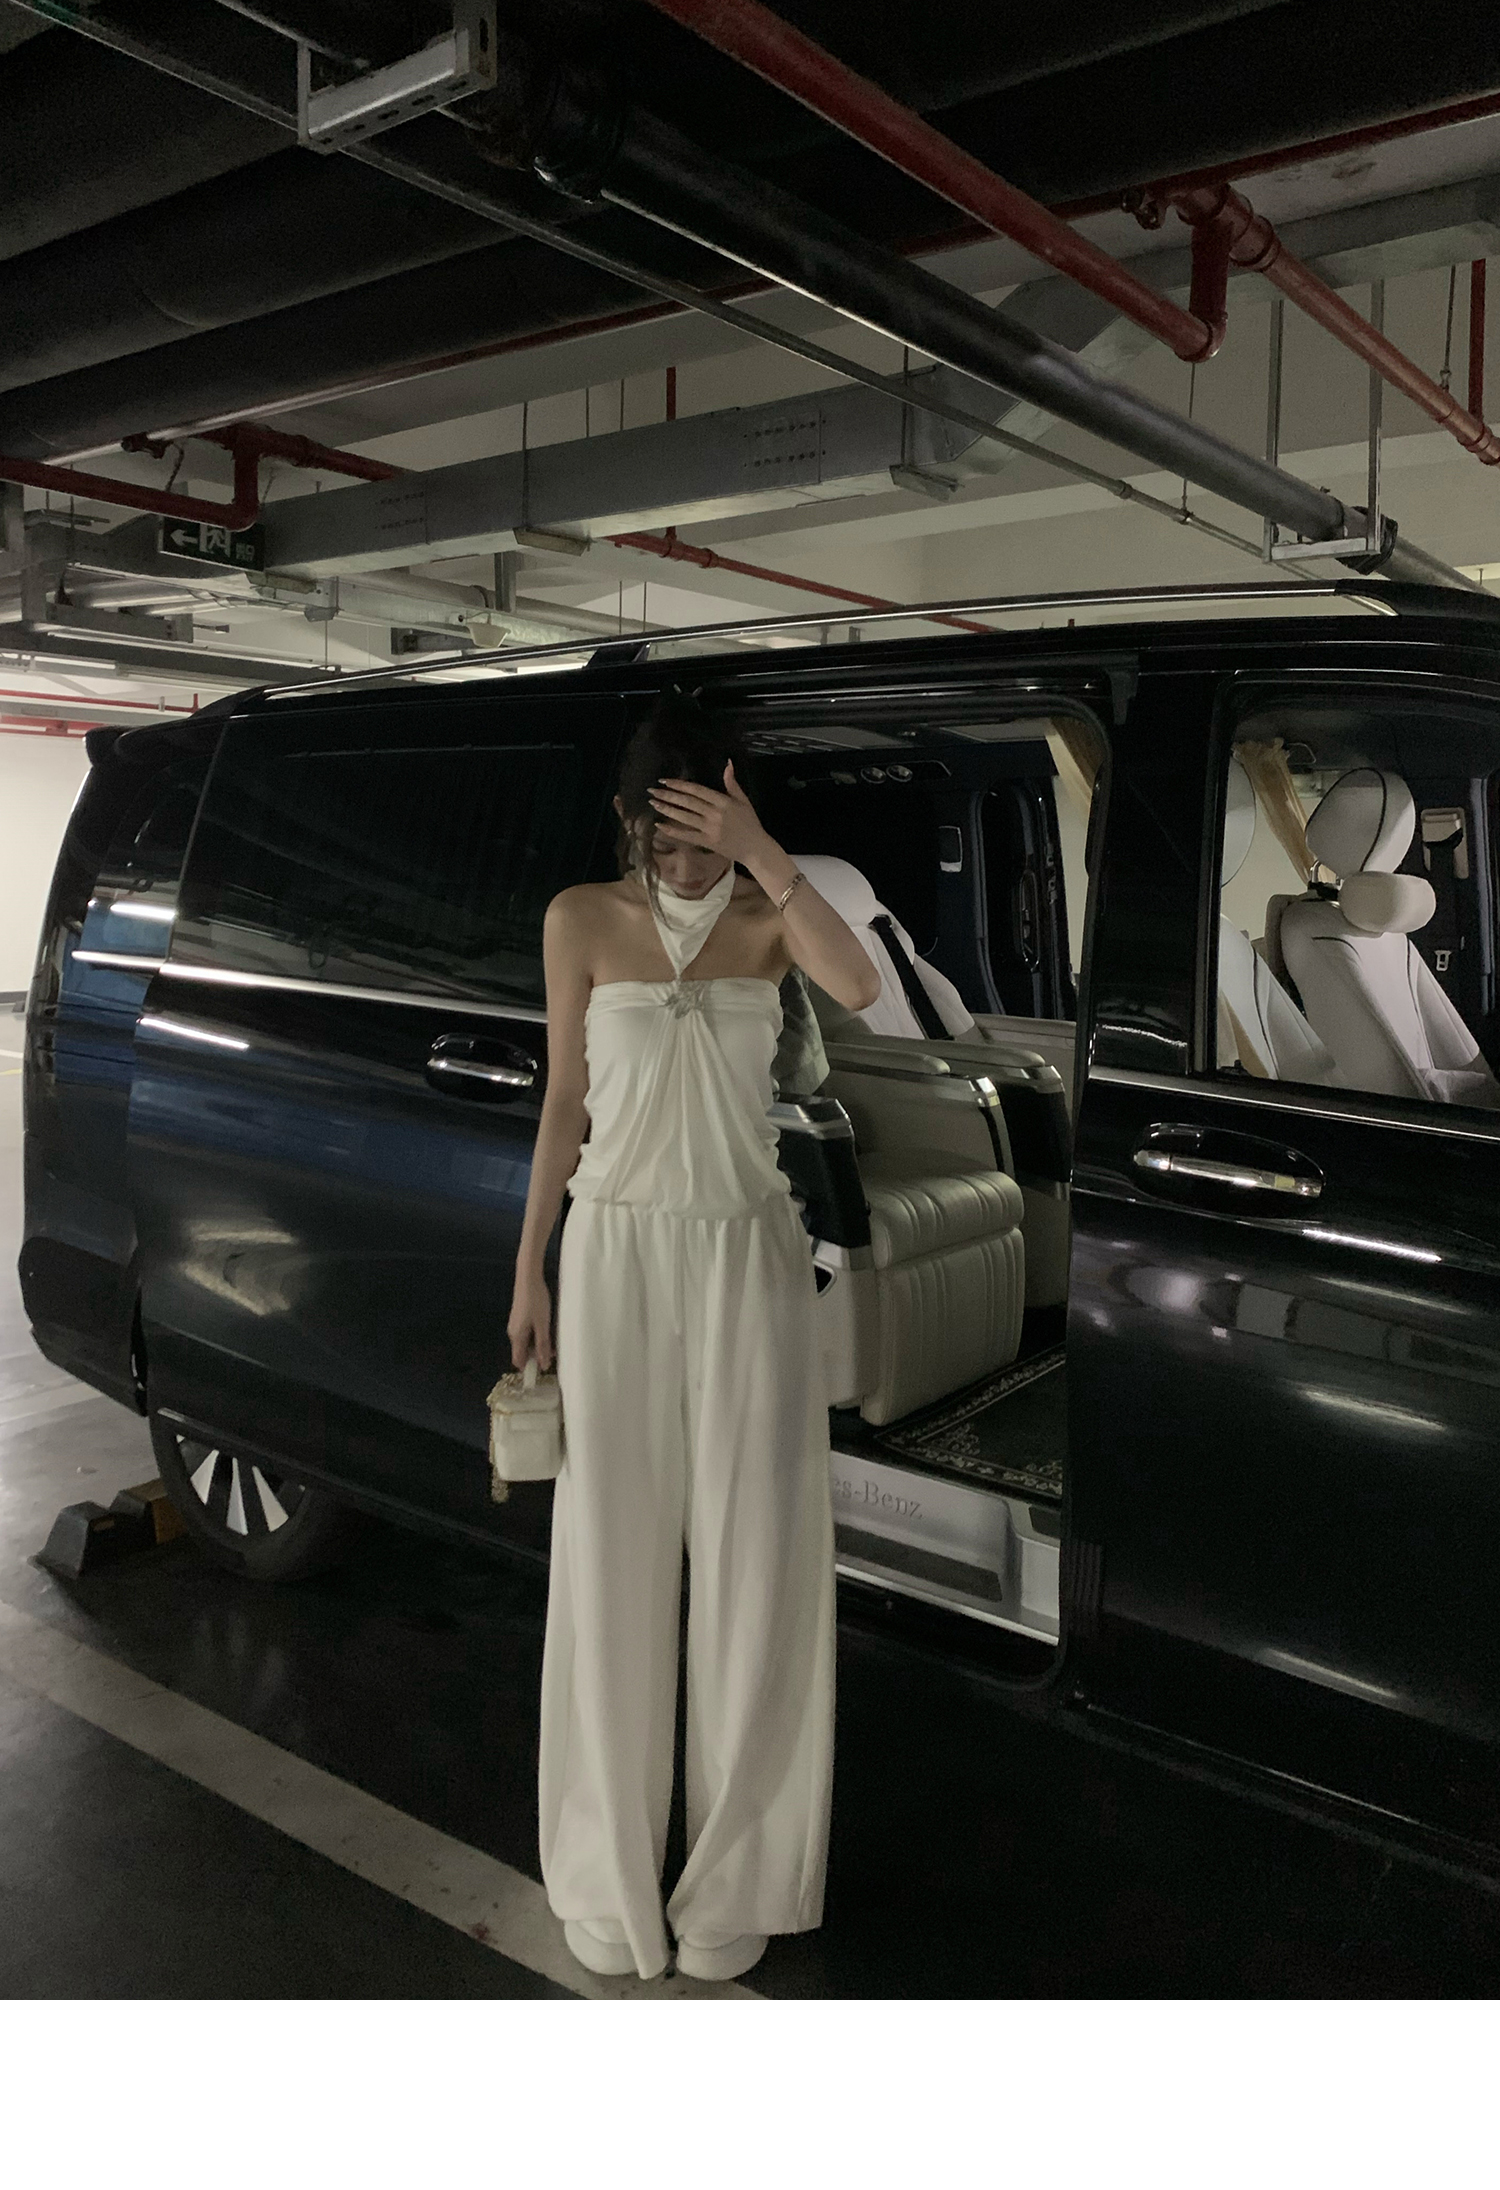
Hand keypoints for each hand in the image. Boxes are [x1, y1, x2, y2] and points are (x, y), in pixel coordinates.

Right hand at [507, 1275, 553, 1372]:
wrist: (528, 1278)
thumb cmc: (536, 1300)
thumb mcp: (543, 1325)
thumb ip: (543, 1345)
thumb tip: (544, 1364)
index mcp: (517, 1336)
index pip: (518, 1361)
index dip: (529, 1369)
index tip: (543, 1371)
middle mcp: (513, 1332)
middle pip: (523, 1352)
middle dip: (536, 1356)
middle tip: (553, 1354)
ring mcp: (516, 1324)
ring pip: (526, 1342)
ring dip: (538, 1345)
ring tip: (553, 1342)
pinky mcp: (520, 1317)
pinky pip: (527, 1333)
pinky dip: (537, 1336)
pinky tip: (547, 1331)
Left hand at [647, 761, 771, 865]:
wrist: (755, 848)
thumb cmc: (750, 822)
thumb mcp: (743, 800)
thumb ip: (732, 783)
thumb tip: (727, 763)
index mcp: (723, 801)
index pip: (696, 790)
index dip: (679, 785)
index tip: (665, 781)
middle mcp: (714, 814)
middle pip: (687, 802)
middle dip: (668, 795)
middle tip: (652, 791)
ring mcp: (709, 829)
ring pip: (684, 817)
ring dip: (667, 810)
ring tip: (653, 803)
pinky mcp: (706, 842)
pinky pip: (686, 835)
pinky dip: (672, 831)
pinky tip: (660, 825)